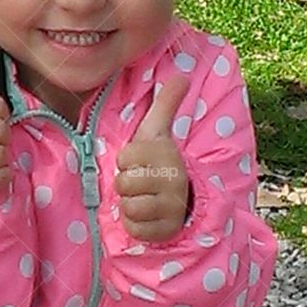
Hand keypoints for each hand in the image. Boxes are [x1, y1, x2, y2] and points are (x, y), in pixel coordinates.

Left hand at [115, 75, 190, 241]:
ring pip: (130, 207)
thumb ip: (165, 104)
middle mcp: (172, 180)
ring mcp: (171, 206)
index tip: (139, 162)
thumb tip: (182, 76)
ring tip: (143, 198)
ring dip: (130, 205)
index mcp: (165, 154)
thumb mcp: (158, 131)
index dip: (125, 161)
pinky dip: (135, 225)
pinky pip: (135, 228)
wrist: (183, 198)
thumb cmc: (160, 161)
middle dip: (126, 185)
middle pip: (124, 184)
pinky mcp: (167, 229)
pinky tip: (146, 216)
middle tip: (140, 182)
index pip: (123, 159)